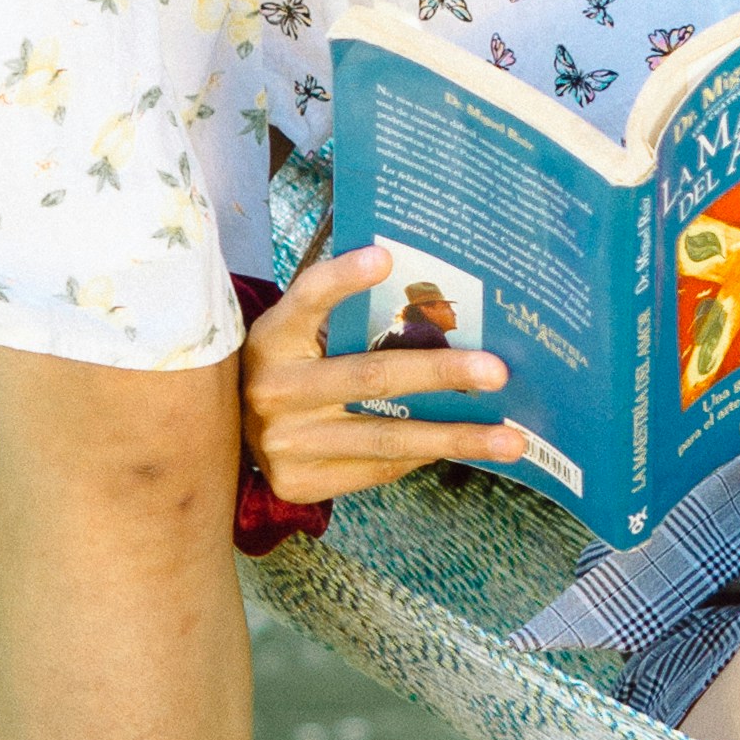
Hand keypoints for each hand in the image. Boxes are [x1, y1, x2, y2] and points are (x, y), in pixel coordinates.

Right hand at [243, 248, 533, 501]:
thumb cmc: (287, 367)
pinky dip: (423, 456)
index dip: (344, 277)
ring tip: (510, 441)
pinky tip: (462, 448)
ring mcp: (285, 443)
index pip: (308, 297)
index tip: (386, 256)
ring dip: (454, 437)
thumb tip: (422, 282)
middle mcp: (273, 390)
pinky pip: (377, 469)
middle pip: (370, 376)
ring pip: (385, 437)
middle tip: (498, 372)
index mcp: (273, 337)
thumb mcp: (296, 330)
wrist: (230, 434)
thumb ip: (340, 308)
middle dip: (441, 373)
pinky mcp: (297, 483)